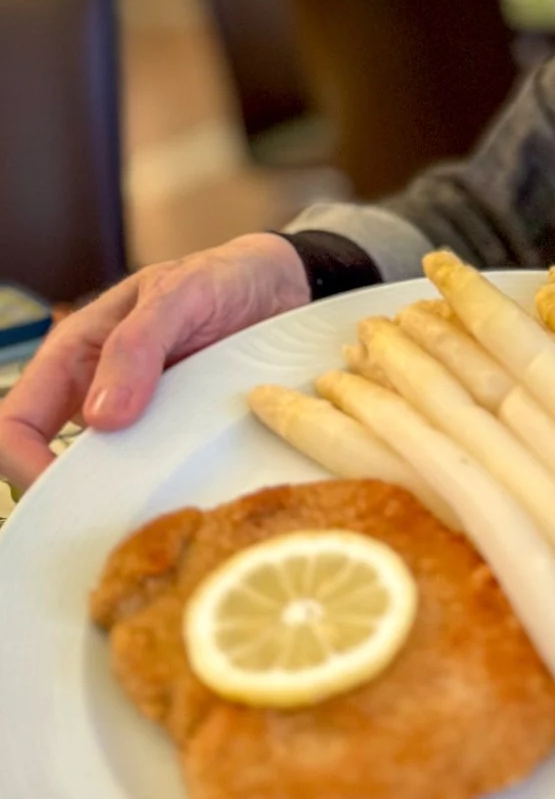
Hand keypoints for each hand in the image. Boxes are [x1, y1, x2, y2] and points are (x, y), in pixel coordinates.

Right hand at [0, 234, 310, 490]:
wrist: (283, 286)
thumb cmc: (221, 279)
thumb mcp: (181, 294)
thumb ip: (139, 342)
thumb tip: (99, 417)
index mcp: (76, 355)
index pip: (16, 422)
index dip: (22, 462)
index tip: (63, 495)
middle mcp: (98, 394)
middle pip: (52, 463)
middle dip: (73, 497)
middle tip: (119, 517)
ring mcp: (139, 420)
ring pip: (108, 478)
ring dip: (123, 500)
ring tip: (157, 518)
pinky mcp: (178, 438)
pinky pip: (159, 477)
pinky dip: (167, 493)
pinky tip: (191, 503)